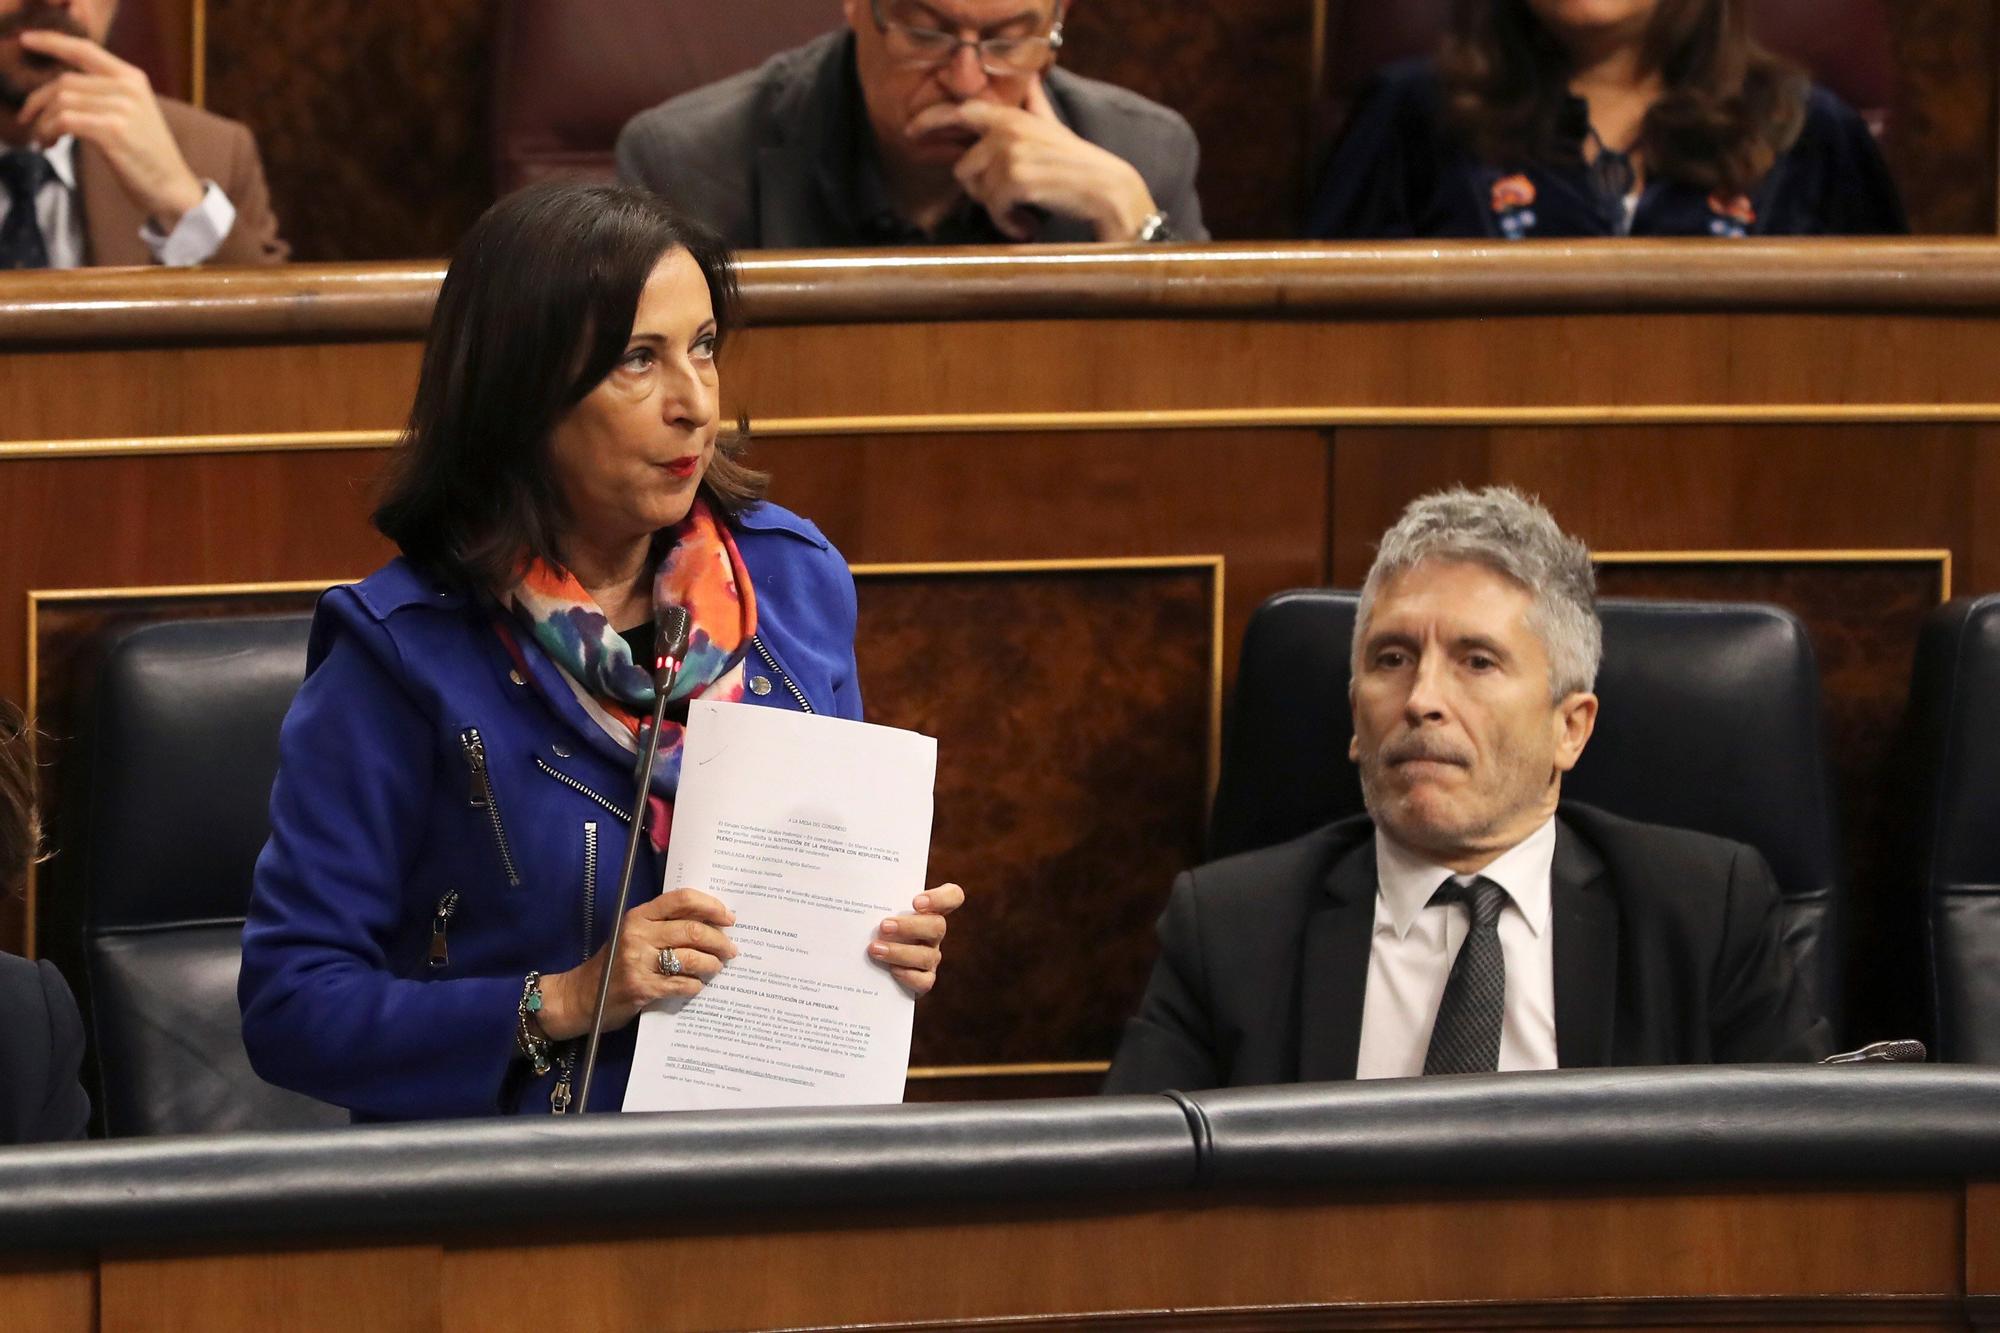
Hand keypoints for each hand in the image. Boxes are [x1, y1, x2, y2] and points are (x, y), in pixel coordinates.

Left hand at [16, 30, 205, 230]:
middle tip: (30, 120)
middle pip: (65, 80)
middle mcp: (128, 87)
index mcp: (132, 78)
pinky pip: (65, 120)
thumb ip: (103, 92)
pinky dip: (50, 131)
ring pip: (62, 101)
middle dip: (39, 100)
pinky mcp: (113, 130)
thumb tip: (58, 87)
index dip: (51, 41)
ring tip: (44, 138)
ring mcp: (122, 108)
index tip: (25, 39)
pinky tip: (51, 143)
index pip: (84, 49)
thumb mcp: (132, 112)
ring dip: (43, 121)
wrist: (172, 187)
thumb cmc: (146, 155)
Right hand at [536, 888, 737, 1039]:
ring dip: (711, 965)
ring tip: (716, 968)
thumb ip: (665, 926)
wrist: (581, 996)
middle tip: (730, 950)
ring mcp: (638, 961)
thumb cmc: (615, 964)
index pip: (681, 899)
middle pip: (692, 930)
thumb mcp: (635, 935)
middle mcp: (638, 934)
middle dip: (719, 941)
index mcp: (639, 916)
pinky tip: (696, 985)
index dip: (711, 906)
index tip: (728, 918)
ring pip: (691, 958)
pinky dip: (695, 985)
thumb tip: (712, 925)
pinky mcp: (641, 987)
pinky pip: (681, 984)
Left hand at [870, 882, 963, 996]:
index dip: (941, 898)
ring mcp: (931, 956)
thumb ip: (873, 898)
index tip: (915, 902)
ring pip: (927, 955)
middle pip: (938, 926)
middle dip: (910, 927)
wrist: (869, 965)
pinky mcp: (924, 979)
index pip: (953, 896)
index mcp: (928, 910)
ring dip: (900, 952)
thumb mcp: (875, 909)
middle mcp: (933, 932)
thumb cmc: (873, 926)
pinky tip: (891, 971)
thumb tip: (846, 883)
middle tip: (883, 926)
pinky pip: (924, 981)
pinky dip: (908, 976)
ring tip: (875, 949)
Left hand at [906, 79, 1155, 241]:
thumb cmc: (1078, 165)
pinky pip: (994, 209)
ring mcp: (1010, 154)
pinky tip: (1028, 224)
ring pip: (977, 192)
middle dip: (983, 190)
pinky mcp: (1016, 180)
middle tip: (1010, 200)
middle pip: (963, 168)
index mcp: (1012, 116)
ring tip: (1024, 211)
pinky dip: (1010, 223)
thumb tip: (1030, 81)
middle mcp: (1007, 130)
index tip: (910, 132)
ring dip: (999, 210)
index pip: (962, 110)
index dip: (931, 120)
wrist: (1109, 190)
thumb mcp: (1052, 126)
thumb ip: (1032, 107)